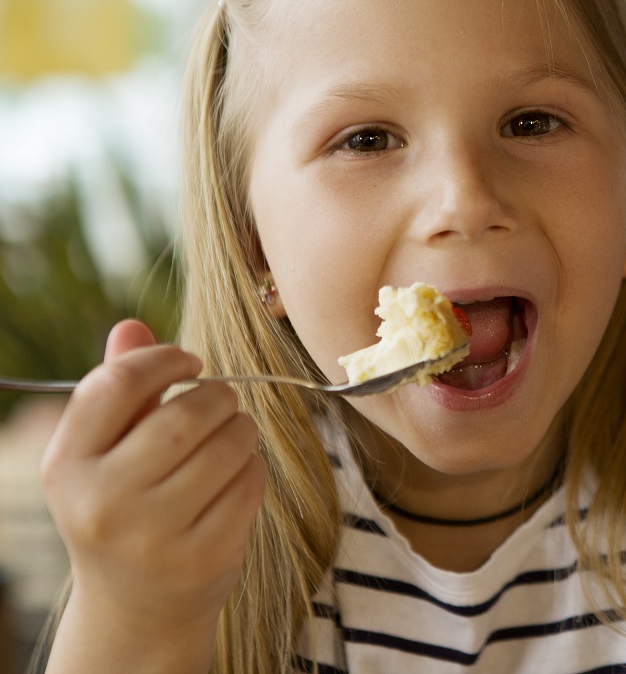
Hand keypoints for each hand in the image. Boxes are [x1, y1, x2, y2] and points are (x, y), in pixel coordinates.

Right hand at [39, 319, 265, 671]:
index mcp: (66, 465)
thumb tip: (132, 325)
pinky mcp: (204, 555)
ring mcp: (154, 534)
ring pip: (227, 445)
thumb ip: (120, 389)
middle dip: (216, 396)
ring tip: (231, 435)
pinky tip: (236, 475)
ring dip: (241, 429)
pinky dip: (252, 467)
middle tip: (221, 400)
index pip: (117, 383)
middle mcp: (103, 501)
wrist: (136, 605)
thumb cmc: (123, 506)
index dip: (163, 358)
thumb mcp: (104, 453)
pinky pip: (250, 481)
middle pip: (183, 415)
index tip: (188, 362)